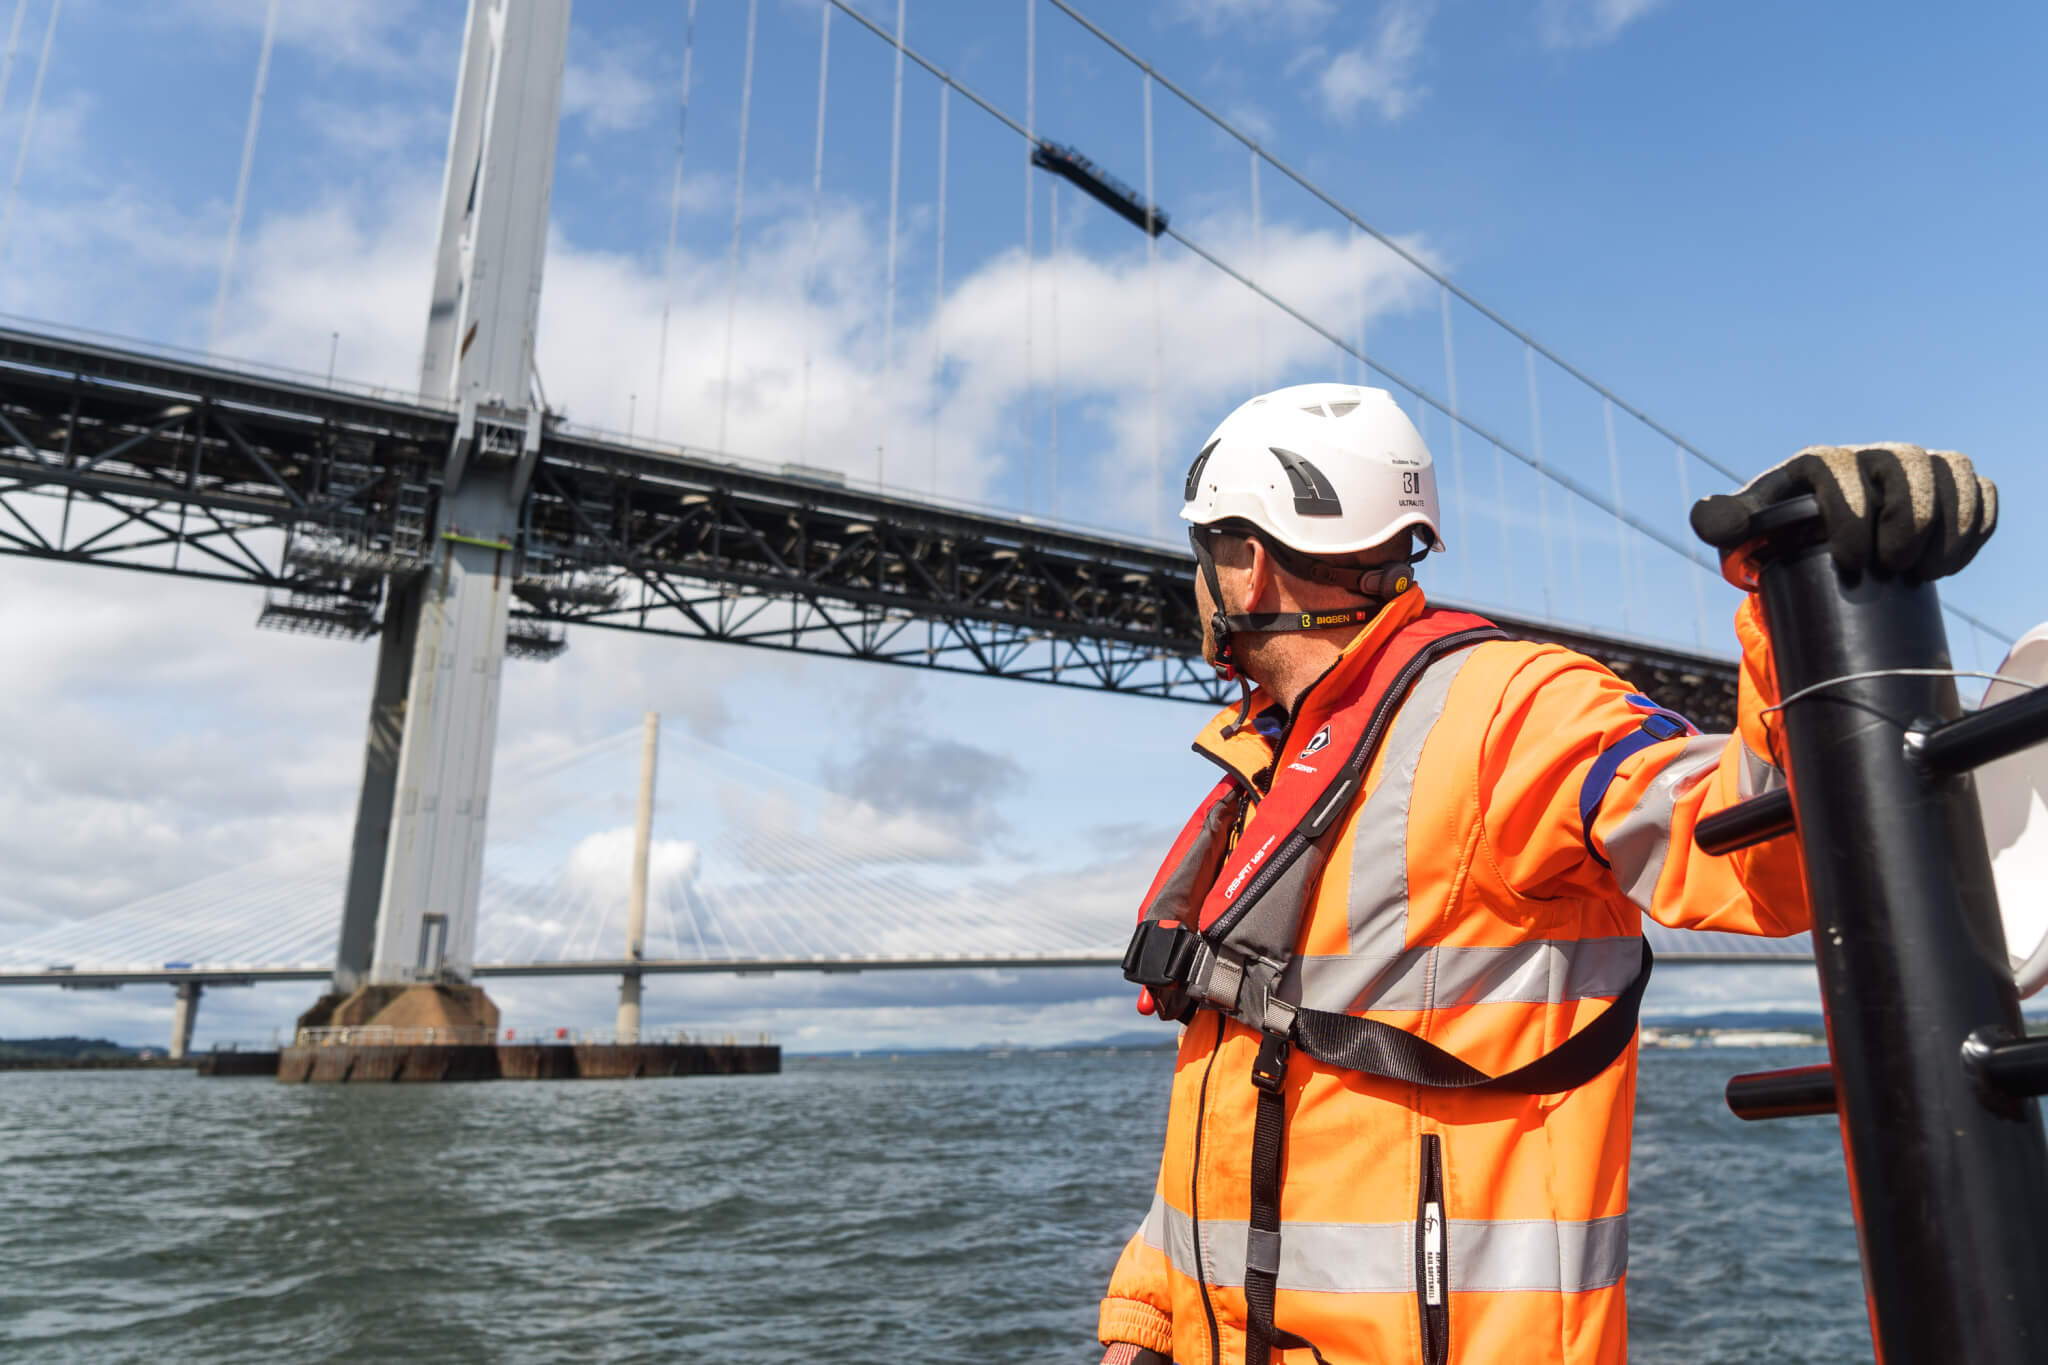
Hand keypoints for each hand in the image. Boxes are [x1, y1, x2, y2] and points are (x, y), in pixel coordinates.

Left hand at [1690, 443, 1996, 579]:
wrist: (1816, 540)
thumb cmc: (1776, 531)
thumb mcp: (1743, 530)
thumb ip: (1721, 523)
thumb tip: (1714, 522)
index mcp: (1820, 462)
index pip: (1841, 469)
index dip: (1852, 512)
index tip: (1852, 561)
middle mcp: (1872, 457)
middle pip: (1907, 465)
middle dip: (1908, 518)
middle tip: (1893, 567)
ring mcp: (1915, 468)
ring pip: (1952, 471)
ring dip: (1949, 523)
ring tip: (1924, 571)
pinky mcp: (1950, 486)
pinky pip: (1980, 490)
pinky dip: (1976, 523)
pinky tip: (1949, 562)